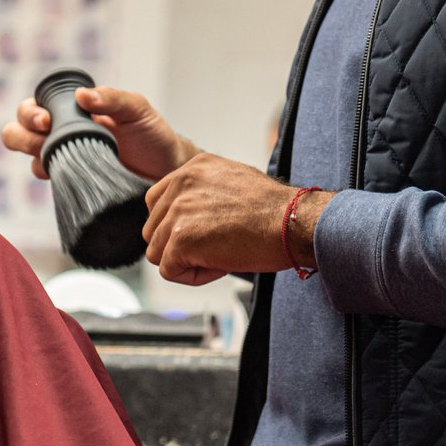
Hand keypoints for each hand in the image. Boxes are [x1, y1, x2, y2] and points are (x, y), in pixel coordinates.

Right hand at [1, 86, 195, 182]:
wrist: (167, 172)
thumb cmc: (153, 136)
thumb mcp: (137, 109)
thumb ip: (113, 98)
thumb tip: (82, 96)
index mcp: (73, 111)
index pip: (36, 105)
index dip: (31, 111)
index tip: (47, 119)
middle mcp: (63, 133)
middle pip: (19, 130)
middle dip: (22, 133)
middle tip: (45, 135)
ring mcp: (65, 159)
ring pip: (28, 155)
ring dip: (31, 153)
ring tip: (51, 157)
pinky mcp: (72, 183)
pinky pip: (47, 179)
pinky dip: (49, 175)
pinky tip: (65, 174)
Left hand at [142, 153, 333, 285]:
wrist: (292, 222)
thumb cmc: (275, 210)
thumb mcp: (233, 182)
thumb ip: (204, 192)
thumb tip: (194, 215)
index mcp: (192, 169)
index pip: (157, 202)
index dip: (175, 225)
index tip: (200, 233)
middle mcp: (180, 185)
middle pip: (154, 229)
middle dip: (178, 245)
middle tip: (213, 247)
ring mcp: (178, 212)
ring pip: (158, 252)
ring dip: (186, 261)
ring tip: (219, 255)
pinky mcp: (181, 239)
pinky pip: (170, 271)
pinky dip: (193, 276)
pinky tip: (219, 265)